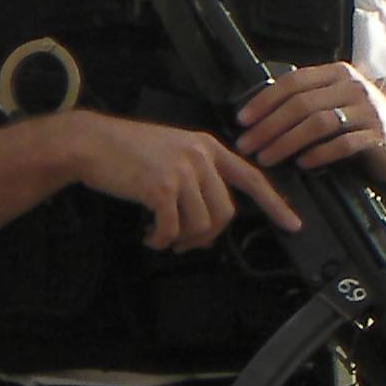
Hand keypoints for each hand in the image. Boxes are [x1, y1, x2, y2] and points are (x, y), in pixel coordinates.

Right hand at [58, 109, 300, 249]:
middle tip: (183, 242)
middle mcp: (200, 156)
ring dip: (180, 240)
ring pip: (201, 224)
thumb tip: (209, 215)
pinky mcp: (161, 187)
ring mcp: (182, 171)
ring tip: (162, 237)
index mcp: (207, 146)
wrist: (91, 143)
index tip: (293, 224)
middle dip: (205, 236)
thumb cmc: (126, 151)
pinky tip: (148, 236)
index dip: (275, 203)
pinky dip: (161, 240)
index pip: (252, 177)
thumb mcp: (171, 150)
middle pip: (225, 212)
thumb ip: (197, 173)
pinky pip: (173, 229)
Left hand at [235, 60, 385, 184]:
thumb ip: (306, 103)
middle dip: (269, 126)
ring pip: (318, 123)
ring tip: (267, 158)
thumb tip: (258, 115)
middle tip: (248, 145)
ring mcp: (367, 109)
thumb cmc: (361, 124)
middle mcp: (352, 86)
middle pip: (301, 104)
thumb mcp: (335, 104)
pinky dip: (318, 154)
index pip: (292, 81)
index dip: (264, 100)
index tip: (242, 120)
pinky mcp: (377, 134)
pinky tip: (302, 164)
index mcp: (336, 73)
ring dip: (286, 142)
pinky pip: (342, 143)